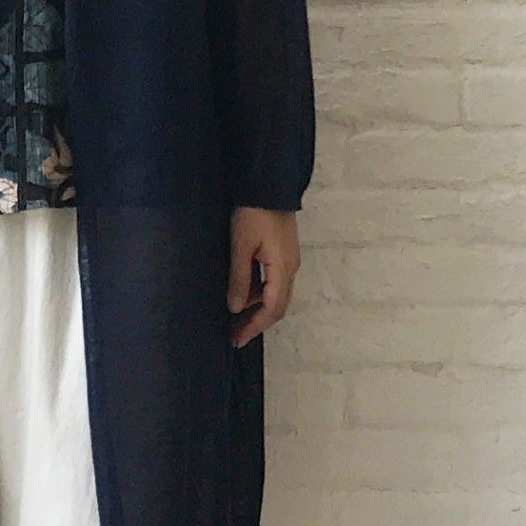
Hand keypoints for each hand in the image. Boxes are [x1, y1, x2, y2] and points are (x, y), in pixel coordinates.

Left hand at [227, 206, 299, 348]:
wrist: (269, 185)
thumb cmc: (253, 213)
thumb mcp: (241, 246)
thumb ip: (239, 278)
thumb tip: (236, 308)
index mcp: (283, 269)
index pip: (272, 309)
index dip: (255, 327)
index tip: (238, 340)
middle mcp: (291, 269)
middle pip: (277, 305)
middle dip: (257, 322)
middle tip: (236, 335)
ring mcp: (288, 260)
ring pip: (275, 294)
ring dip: (257, 307)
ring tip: (235, 316)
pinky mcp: (283, 252)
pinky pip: (273, 281)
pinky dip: (259, 292)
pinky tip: (243, 292)